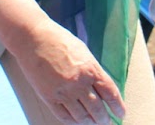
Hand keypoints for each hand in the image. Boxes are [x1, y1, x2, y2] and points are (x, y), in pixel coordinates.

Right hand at [10, 20, 126, 124]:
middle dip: (104, 119)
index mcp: (90, 69)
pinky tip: (76, 121)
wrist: (33, 38)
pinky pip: (64, 116)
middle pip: (98, 109)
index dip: (117, 106)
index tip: (121, 114)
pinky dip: (72, 121)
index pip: (110, 93)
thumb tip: (101, 87)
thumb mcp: (83, 51)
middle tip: (106, 122)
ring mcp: (63, 91)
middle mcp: (79, 82)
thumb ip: (92, 69)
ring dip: (89, 122)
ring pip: (82, 116)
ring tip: (92, 123)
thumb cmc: (58, 40)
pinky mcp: (49, 97)